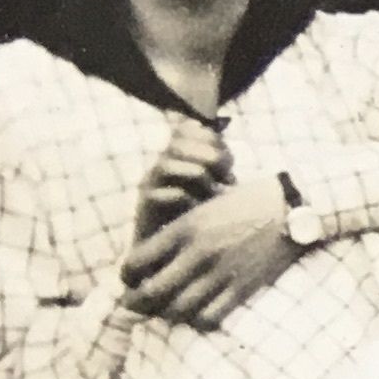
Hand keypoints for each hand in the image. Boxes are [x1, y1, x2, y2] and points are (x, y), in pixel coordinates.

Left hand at [119, 182, 303, 328]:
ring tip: (168, 309)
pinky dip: (198, 320)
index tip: (131, 279)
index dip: (126, 276)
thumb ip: (177, 232)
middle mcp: (198, 253)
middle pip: (151, 292)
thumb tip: (150, 259)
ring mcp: (221, 272)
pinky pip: (210, 317)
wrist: (291, 208)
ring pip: (178, 309)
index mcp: (184, 228)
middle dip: (137, 302)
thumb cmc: (244, 204)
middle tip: (137, 304)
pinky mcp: (243, 287)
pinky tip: (199, 313)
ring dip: (168, 313)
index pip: (135, 262)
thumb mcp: (203, 209)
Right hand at [132, 114, 230, 236]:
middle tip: (225, 173)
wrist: (171, 249)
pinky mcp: (146, 206)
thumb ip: (221, 171)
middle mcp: (161, 165)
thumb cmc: (198, 216)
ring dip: (198, 174)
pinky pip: (165, 194)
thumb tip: (232, 166)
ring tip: (214, 191)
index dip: (210, 138)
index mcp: (177, 156)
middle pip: (176, 144)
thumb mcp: (214, 187)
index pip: (187, 129)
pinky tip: (199, 208)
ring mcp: (151, 184)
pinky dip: (187, 199)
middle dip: (207, 154)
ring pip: (166, 164)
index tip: (228, 160)